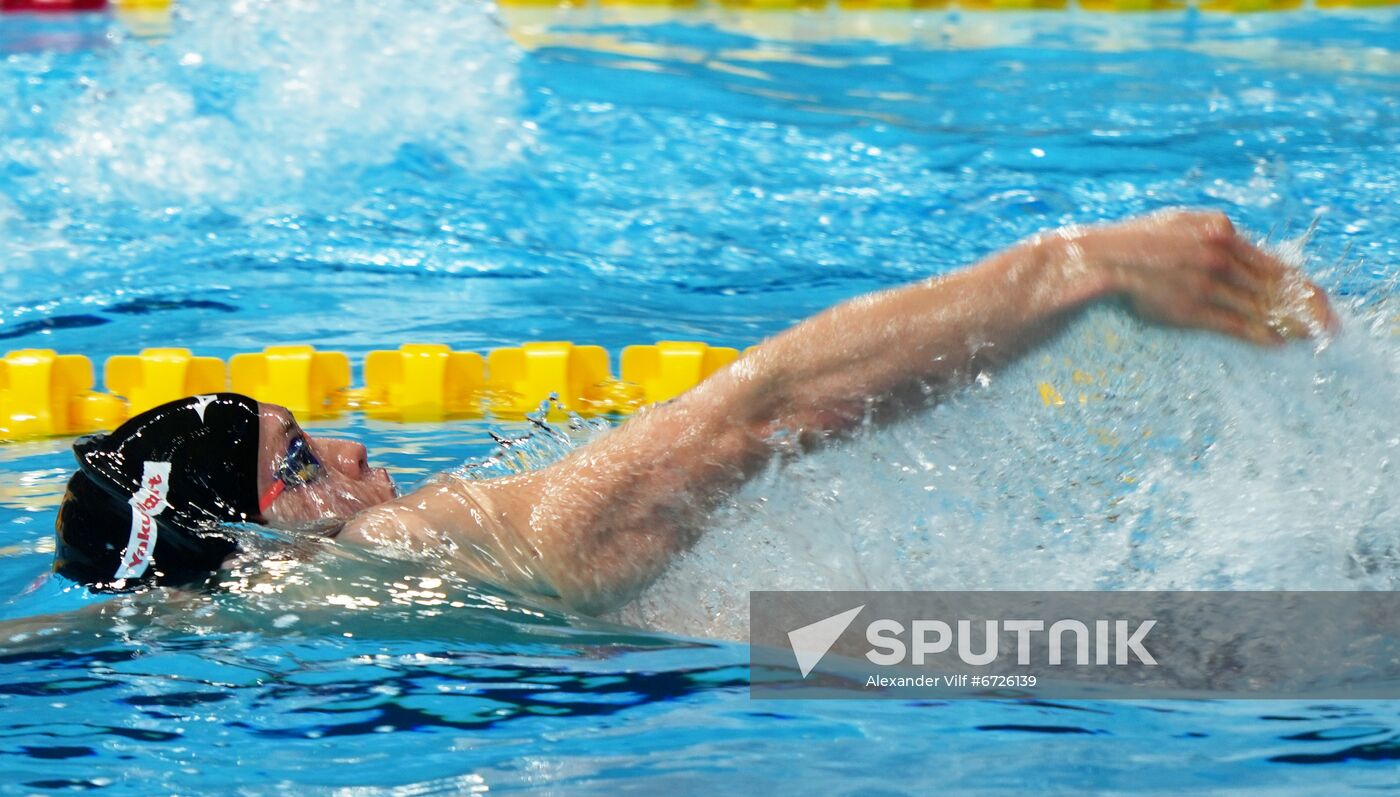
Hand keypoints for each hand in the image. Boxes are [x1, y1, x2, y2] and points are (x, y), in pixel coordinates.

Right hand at [1071, 210, 1338, 345]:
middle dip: (1305, 307)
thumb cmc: (1138, 241)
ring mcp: (1206, 282)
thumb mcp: (1182, 222)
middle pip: (1274, 285)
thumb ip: (1215, 232)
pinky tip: (1277, 342)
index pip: (1273, 261)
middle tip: (1326, 324)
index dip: (1300, 283)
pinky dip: (1259, 334)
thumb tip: (1243, 250)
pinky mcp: (1191, 308)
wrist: (1101, 260)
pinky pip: (1234, 324)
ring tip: (1306, 336)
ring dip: (1286, 324)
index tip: (1319, 299)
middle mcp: (1219, 254)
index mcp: (1220, 229)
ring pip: (1258, 306)